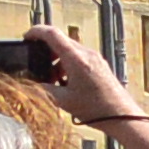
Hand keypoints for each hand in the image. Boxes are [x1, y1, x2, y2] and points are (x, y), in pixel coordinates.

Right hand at [25, 22, 148, 132]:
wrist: (122, 117)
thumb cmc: (95, 109)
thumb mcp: (64, 101)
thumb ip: (45, 90)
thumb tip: (32, 85)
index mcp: (76, 58)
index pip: (52, 34)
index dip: (36, 32)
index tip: (26, 37)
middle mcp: (86, 53)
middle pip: (61, 41)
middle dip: (46, 51)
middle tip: (36, 64)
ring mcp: (95, 58)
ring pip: (70, 50)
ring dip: (57, 60)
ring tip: (52, 79)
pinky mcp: (100, 65)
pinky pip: (79, 58)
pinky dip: (68, 65)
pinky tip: (66, 83)